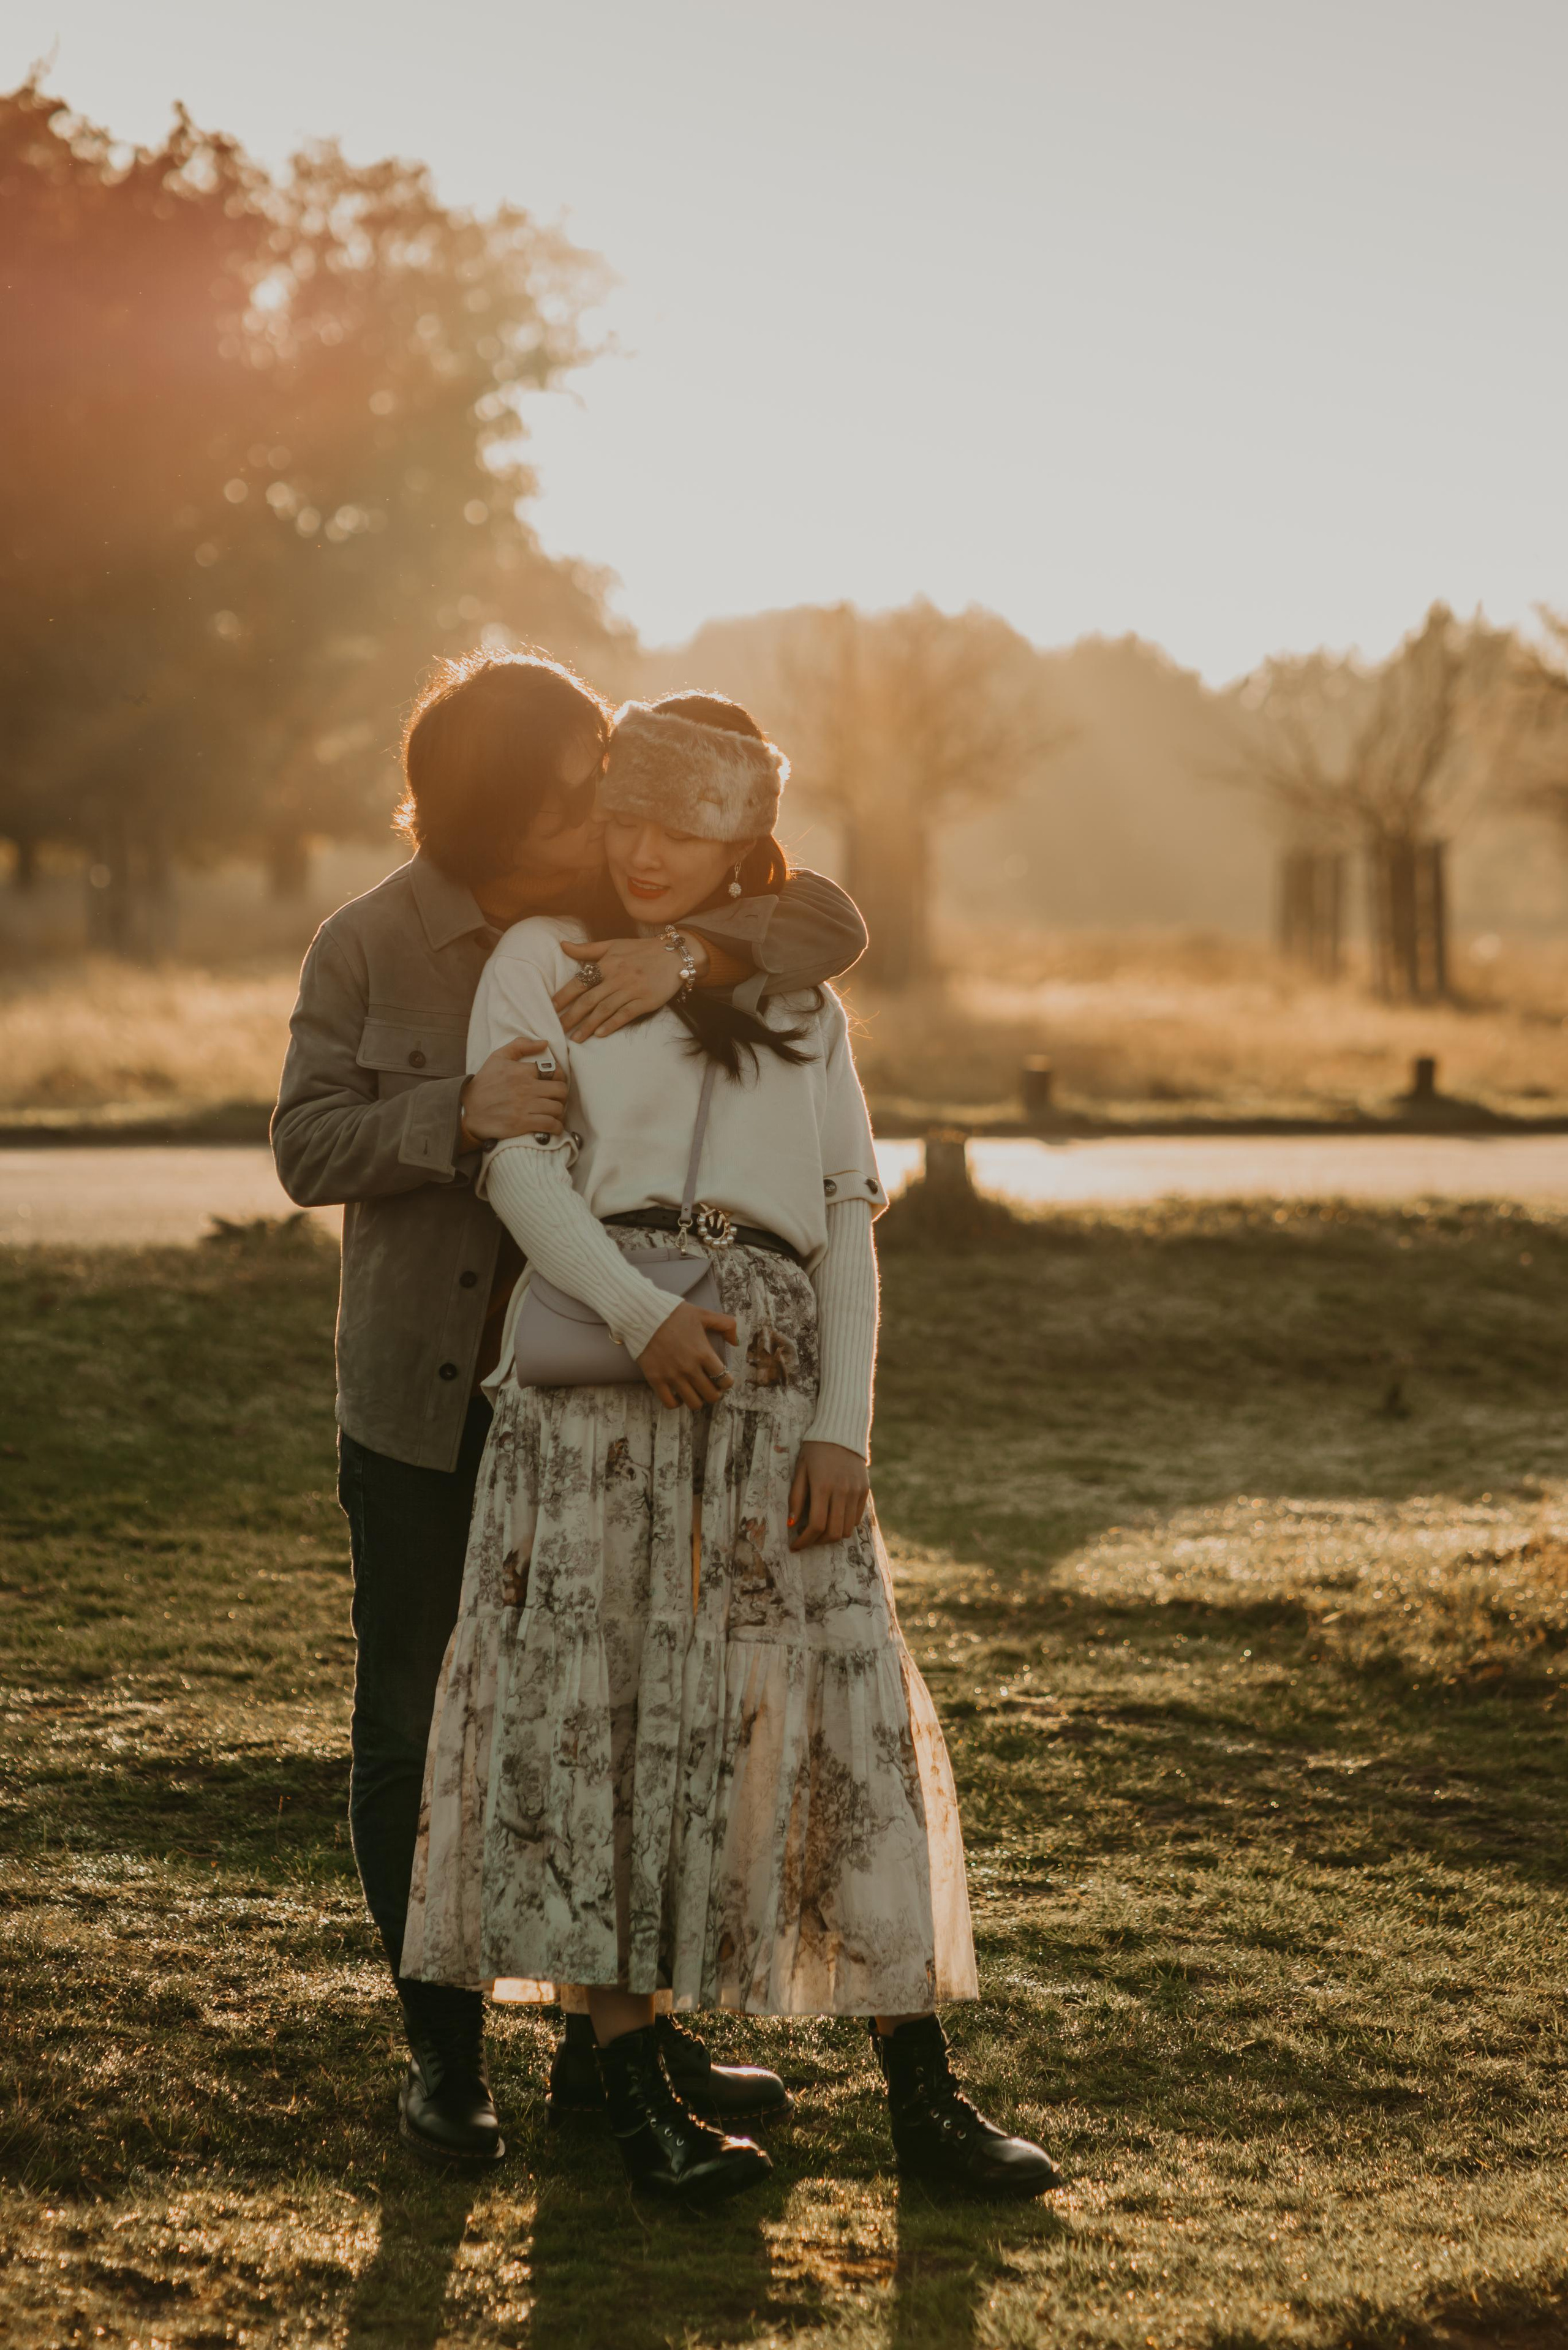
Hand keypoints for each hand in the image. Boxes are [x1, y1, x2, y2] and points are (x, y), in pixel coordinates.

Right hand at [459, 1038, 567, 1150]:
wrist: (467, 1110)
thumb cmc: (484, 1083)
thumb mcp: (497, 1057)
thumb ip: (520, 1045)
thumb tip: (544, 1043)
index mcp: (521, 1071)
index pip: (554, 1071)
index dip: (560, 1077)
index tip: (556, 1082)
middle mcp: (525, 1088)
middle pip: (560, 1090)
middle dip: (562, 1095)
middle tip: (556, 1098)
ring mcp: (525, 1107)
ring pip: (557, 1108)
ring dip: (559, 1112)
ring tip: (554, 1112)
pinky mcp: (522, 1124)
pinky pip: (550, 1125)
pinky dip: (556, 1127)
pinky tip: (554, 1126)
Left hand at [553, 934, 710, 1040]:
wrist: (674, 955)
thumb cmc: (641, 950)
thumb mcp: (613, 945)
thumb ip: (587, 949)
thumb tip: (562, 945)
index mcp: (607, 964)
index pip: (580, 982)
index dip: (564, 996)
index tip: (551, 1007)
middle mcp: (617, 977)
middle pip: (589, 1000)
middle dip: (572, 1016)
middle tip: (558, 1029)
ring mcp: (632, 990)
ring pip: (605, 1010)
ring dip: (588, 1025)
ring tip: (576, 1038)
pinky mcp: (645, 1001)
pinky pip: (625, 1015)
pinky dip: (612, 1025)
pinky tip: (600, 1034)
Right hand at [636, 1300, 738, 1409]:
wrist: (643, 1314)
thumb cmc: (674, 1314)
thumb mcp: (703, 1314)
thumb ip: (726, 1325)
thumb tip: (736, 1341)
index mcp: (703, 1353)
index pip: (724, 1379)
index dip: (727, 1382)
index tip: (723, 1378)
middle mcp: (689, 1368)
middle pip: (711, 1395)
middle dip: (715, 1393)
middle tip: (711, 1386)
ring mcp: (672, 1375)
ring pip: (693, 1403)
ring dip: (698, 1400)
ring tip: (696, 1391)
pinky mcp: (655, 1379)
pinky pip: (669, 1403)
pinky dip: (677, 1403)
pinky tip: (679, 1395)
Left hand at [788, 1442, 870, 1549]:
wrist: (841, 1431)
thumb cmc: (814, 1450)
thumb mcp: (800, 1470)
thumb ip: (796, 1498)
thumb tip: (791, 1524)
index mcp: (823, 1486)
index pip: (816, 1525)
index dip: (805, 1541)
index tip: (795, 1546)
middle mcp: (842, 1491)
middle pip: (833, 1532)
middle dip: (818, 1542)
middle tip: (807, 1540)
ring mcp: (856, 1492)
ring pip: (846, 1529)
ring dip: (831, 1536)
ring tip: (819, 1531)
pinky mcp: (865, 1490)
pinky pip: (856, 1518)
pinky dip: (844, 1525)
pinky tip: (833, 1519)